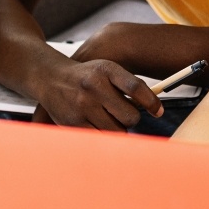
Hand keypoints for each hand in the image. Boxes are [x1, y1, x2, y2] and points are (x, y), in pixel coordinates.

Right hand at [33, 58, 161, 129]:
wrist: (50, 78)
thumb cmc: (86, 76)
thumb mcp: (108, 70)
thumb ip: (129, 85)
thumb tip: (155, 109)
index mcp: (106, 70)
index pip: (135, 88)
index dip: (151, 102)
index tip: (158, 111)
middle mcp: (93, 87)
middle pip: (130, 116)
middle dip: (131, 118)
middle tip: (124, 113)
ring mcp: (82, 106)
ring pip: (117, 131)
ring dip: (118, 128)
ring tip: (108, 117)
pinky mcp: (73, 123)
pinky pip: (100, 138)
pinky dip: (103, 134)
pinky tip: (97, 123)